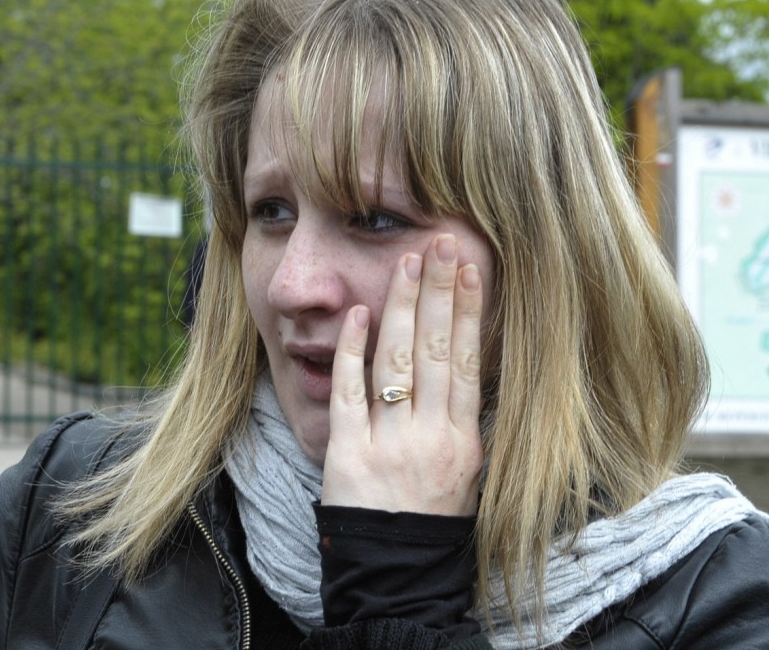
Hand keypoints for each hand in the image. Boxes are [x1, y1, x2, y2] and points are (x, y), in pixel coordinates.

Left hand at [322, 234, 484, 515]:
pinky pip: (349, 394)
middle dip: (438, 292)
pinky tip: (359, 316)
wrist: (397, 573)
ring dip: (400, 308)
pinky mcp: (347, 453)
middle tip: (440, 245)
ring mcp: (387, 443)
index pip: (466, 360)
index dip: (468, 311)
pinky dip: (352, 352)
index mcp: (464, 439)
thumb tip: (460, 360)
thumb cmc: (433, 519)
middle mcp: (430, 436)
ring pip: (395, 363)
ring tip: (407, 265)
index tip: (470, 268)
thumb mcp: (468, 470)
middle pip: (434, 350)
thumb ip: (462, 417)